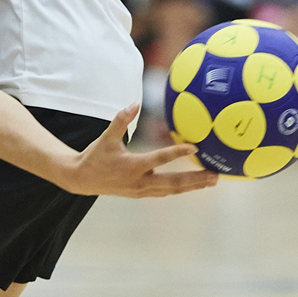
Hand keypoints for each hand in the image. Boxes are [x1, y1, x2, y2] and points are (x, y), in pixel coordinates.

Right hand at [64, 106, 218, 197]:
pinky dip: (181, 188)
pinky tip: (194, 184)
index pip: (159, 159)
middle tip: (215, 175)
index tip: (194, 148)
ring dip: (193, 186)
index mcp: (132, 166)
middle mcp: (139, 181)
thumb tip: (135, 103)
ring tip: (212, 180)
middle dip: (195, 179)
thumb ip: (121, 120)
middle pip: (173, 183)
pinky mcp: (141, 193)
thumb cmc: (95, 156)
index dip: (177, 153)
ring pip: (172, 190)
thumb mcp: (106, 137)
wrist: (82, 180)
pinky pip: (166, 191)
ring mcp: (141, 190)